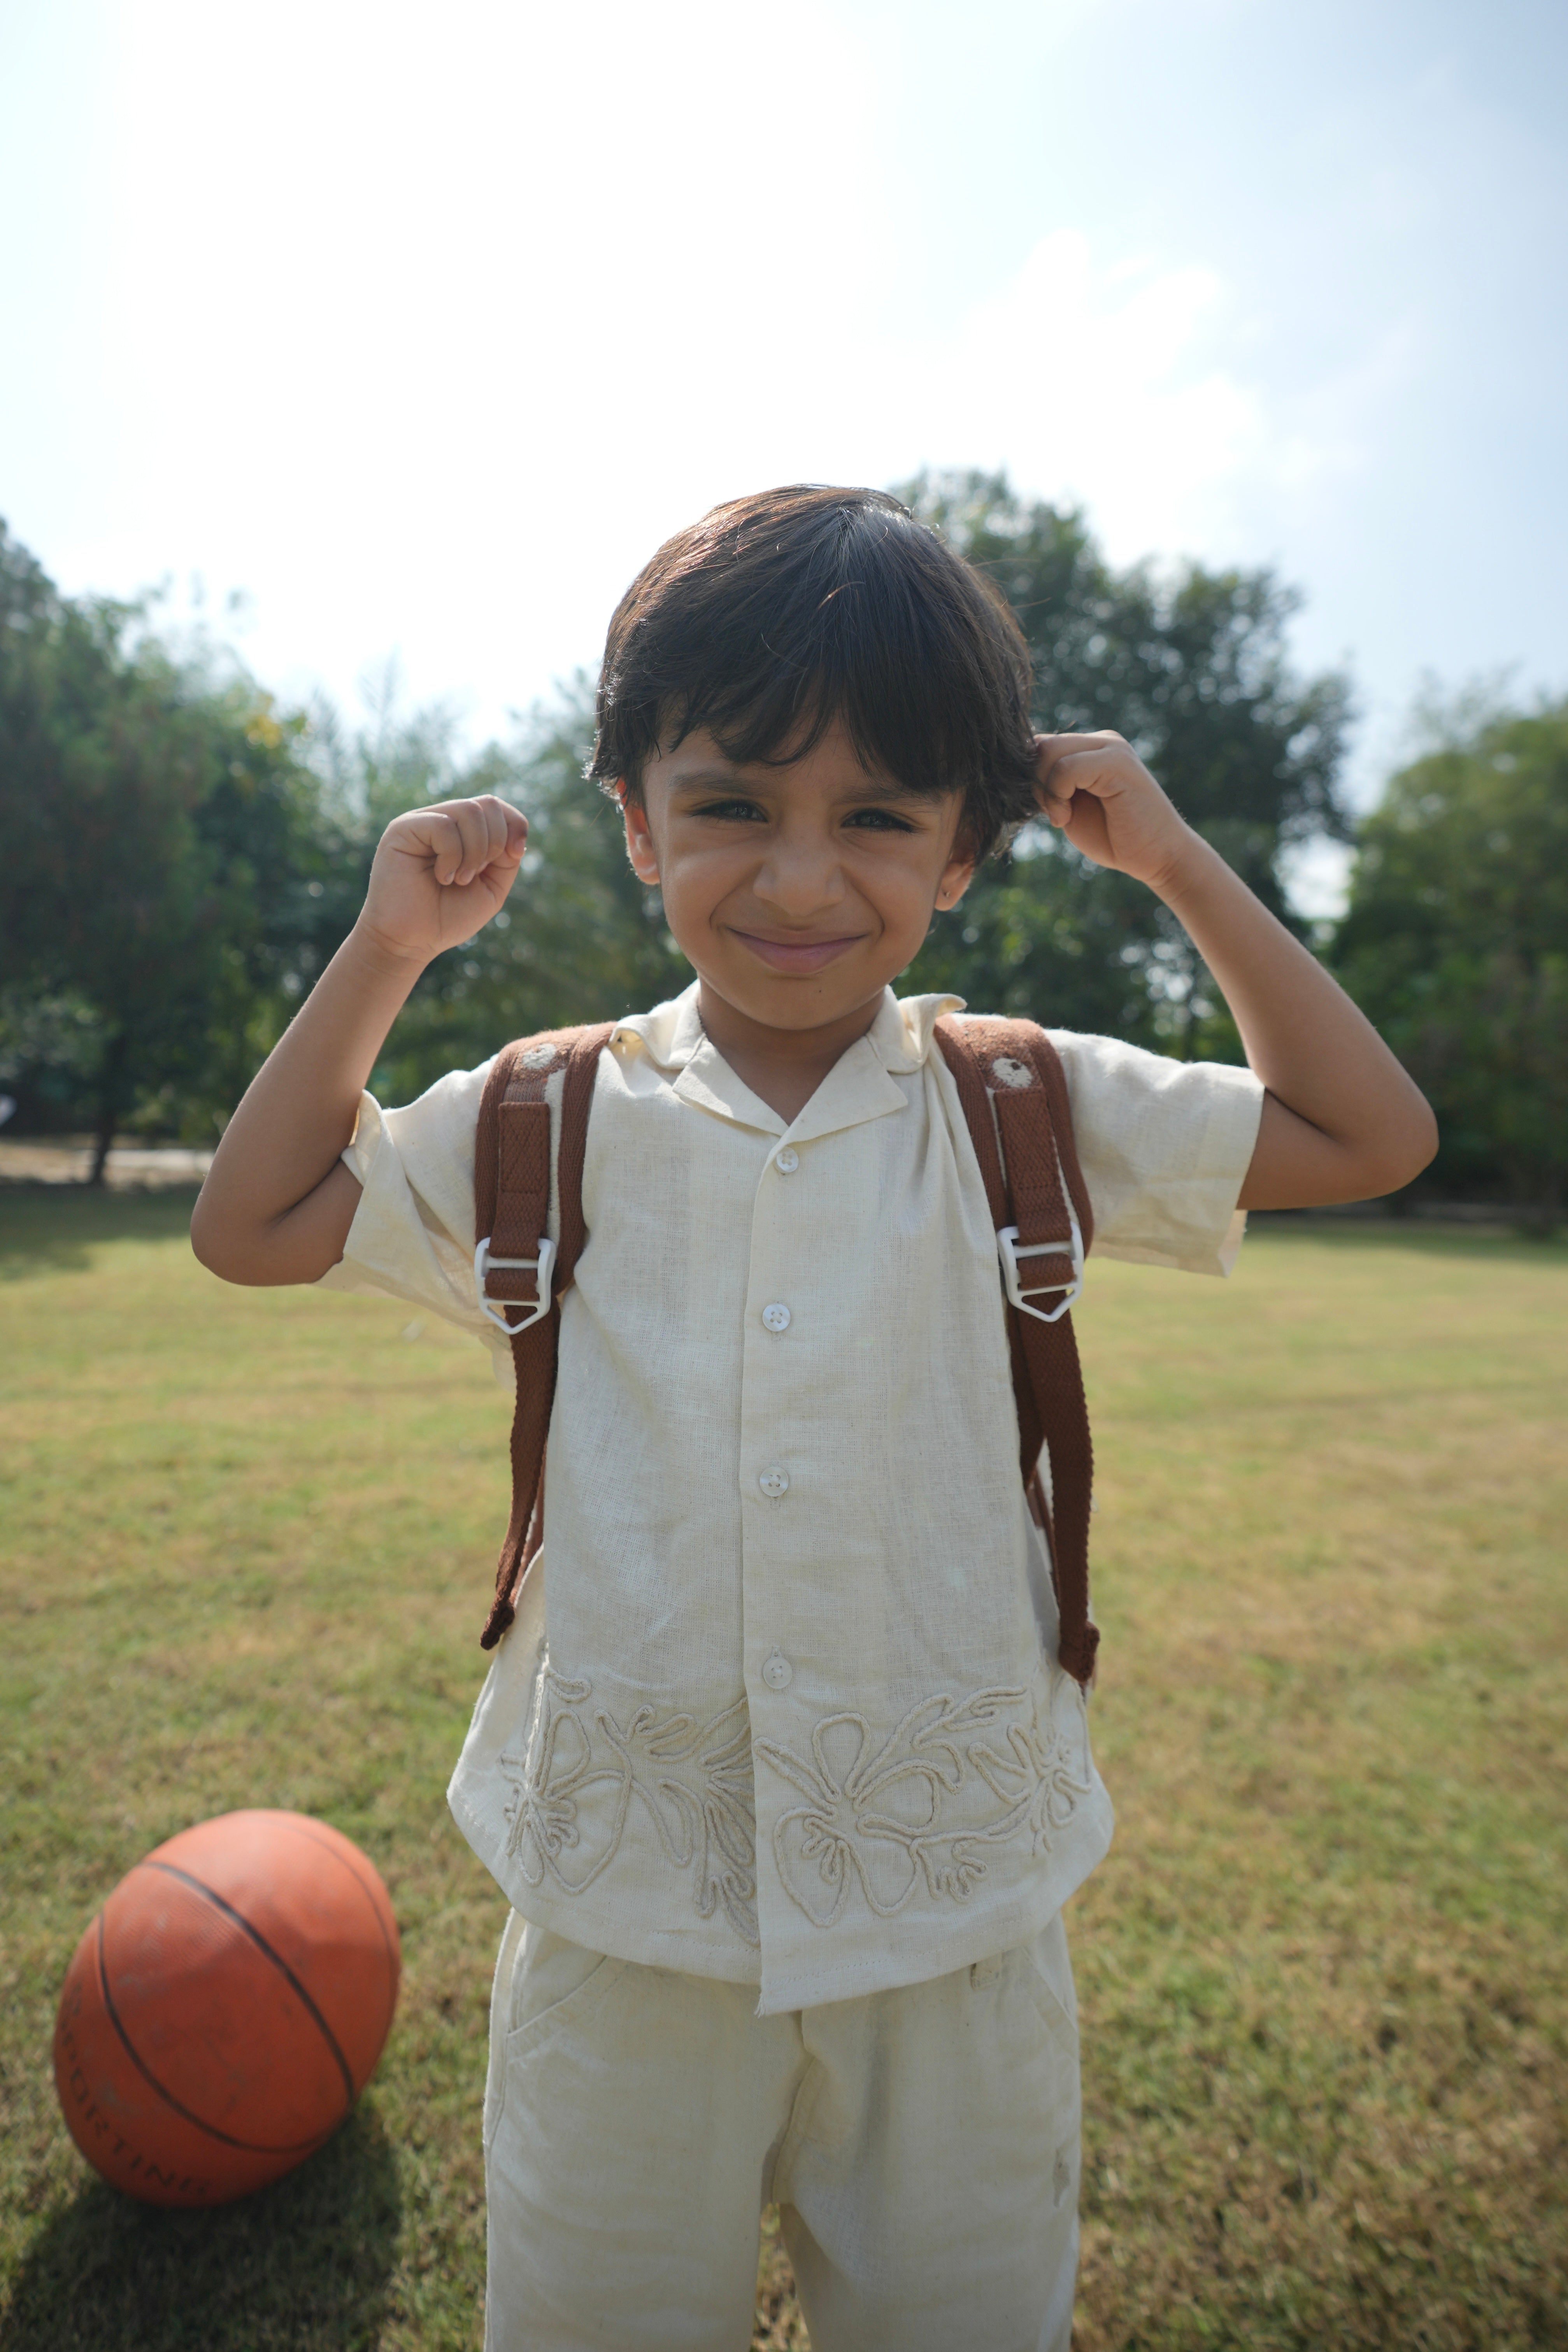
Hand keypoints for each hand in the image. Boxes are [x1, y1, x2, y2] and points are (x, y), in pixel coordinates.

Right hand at [355, 795, 527, 967]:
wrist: (410, 942)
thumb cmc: (447, 918)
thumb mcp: (491, 888)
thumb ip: (506, 859)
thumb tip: (515, 834)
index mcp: (462, 831)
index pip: (496, 806)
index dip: (515, 825)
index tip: (516, 853)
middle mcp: (442, 819)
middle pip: (487, 804)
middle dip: (494, 843)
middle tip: (473, 875)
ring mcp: (421, 821)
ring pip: (469, 811)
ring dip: (474, 852)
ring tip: (457, 880)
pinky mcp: (402, 828)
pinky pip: (443, 826)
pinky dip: (452, 857)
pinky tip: (441, 877)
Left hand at [1033, 732, 1196, 894]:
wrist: (1157, 857)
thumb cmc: (1114, 837)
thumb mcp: (1070, 806)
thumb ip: (1050, 784)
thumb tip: (1014, 768)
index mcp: (1090, 748)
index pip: (1040, 744)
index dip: (1029, 775)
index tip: (1041, 807)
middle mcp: (1101, 740)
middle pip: (1040, 743)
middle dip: (1033, 782)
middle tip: (1052, 813)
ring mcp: (1111, 748)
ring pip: (1049, 751)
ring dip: (1044, 789)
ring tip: (1061, 816)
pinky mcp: (1117, 762)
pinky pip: (1066, 767)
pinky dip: (1056, 794)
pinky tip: (1065, 817)